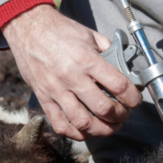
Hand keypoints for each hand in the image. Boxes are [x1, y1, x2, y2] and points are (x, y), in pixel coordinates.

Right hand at [1, 4, 141, 139]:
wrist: (28, 28)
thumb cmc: (59, 31)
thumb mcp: (89, 34)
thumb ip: (108, 51)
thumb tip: (124, 66)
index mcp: (86, 59)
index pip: (118, 85)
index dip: (133, 97)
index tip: (135, 100)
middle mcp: (71, 77)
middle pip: (103, 109)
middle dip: (120, 116)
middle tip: (124, 114)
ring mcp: (56, 91)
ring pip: (83, 122)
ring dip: (102, 130)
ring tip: (109, 126)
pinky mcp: (44, 99)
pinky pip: (60, 124)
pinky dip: (76, 133)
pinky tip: (86, 130)